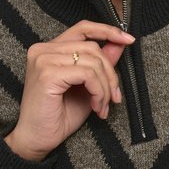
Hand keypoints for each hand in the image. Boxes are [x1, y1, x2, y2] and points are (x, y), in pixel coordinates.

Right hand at [4, 20, 134, 160]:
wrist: (39, 140)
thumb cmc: (60, 115)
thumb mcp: (88, 86)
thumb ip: (101, 63)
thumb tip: (120, 43)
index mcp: (51, 49)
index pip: (83, 28)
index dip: (108, 31)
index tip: (129, 39)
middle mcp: (44, 50)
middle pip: (93, 48)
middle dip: (111, 74)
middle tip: (114, 97)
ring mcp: (44, 60)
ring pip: (93, 62)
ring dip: (105, 88)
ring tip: (103, 106)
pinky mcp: (48, 74)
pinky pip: (87, 74)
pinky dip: (98, 92)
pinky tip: (96, 107)